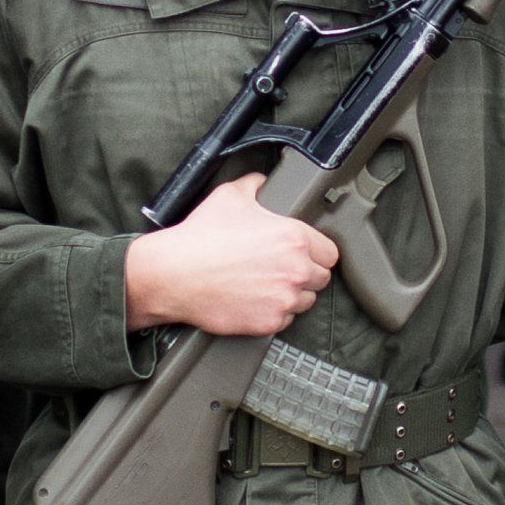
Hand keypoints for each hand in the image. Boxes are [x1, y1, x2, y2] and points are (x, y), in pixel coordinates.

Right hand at [125, 173, 336, 335]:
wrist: (174, 274)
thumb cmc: (201, 236)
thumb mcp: (230, 195)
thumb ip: (256, 184)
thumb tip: (264, 181)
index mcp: (295, 238)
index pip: (330, 252)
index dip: (316, 252)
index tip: (304, 253)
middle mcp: (295, 270)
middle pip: (321, 278)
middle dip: (305, 273)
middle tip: (282, 268)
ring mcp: (283, 299)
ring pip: (305, 301)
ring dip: (292, 294)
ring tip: (268, 284)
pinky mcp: (268, 323)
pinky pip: (285, 320)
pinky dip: (275, 313)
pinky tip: (256, 300)